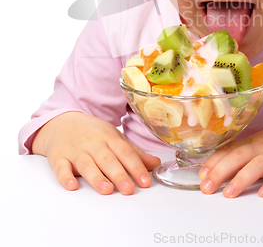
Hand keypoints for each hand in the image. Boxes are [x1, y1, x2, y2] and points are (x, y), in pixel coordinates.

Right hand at [32, 111, 160, 194]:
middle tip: (129, 189)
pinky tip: (71, 185)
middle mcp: (93, 143)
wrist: (62, 122)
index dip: (136, 167)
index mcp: (109, 137)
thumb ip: (134, 153)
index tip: (146, 181)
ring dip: (96, 177)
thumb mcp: (114, 137)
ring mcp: (75, 150)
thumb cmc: (92, 133)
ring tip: (107, 189)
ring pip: (87, 164)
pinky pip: (61, 167)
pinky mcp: (59, 157)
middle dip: (119, 175)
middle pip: (108, 160)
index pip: (125, 153)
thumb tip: (155, 164)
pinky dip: (65, 177)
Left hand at [199, 122, 262, 197]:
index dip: (214, 162)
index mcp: (252, 142)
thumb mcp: (261, 144)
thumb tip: (218, 166)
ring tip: (229, 193)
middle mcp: (262, 147)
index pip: (229, 150)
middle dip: (220, 172)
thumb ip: (242, 153)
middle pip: (237, 157)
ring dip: (241, 179)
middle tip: (207, 187)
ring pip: (256, 165)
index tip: (201, 175)